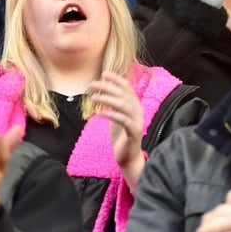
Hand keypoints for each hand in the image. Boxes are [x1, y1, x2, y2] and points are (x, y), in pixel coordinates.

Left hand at [89, 72, 144, 190]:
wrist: (128, 157)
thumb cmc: (120, 136)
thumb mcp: (115, 116)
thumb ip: (113, 103)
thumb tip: (104, 88)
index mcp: (134, 105)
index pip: (127, 87)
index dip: (116, 79)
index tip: (104, 73)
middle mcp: (138, 111)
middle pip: (123, 94)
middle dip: (107, 87)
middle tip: (92, 84)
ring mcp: (137, 121)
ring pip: (123, 105)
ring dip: (108, 99)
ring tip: (93, 97)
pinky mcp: (134, 133)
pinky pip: (124, 121)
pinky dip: (112, 115)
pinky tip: (101, 113)